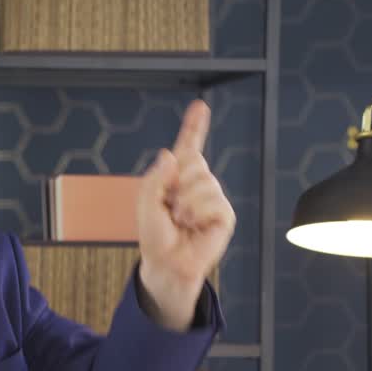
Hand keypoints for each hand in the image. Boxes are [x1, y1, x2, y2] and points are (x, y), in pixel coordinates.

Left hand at [135, 100, 235, 330]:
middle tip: (171, 209)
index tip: (200, 106)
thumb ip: (154, 178)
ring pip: (202, 180)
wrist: (166, 263)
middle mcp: (199, 184)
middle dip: (176, 182)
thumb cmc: (156, 236)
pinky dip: (198, 213)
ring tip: (181, 220)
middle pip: (192, 160)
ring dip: (185, 203)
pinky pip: (213, 200)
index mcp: (178, 178)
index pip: (189, 147)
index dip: (194, 127)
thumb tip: (170, 154)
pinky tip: (194, 225)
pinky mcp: (225, 215)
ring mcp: (213, 198)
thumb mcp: (146, 204)